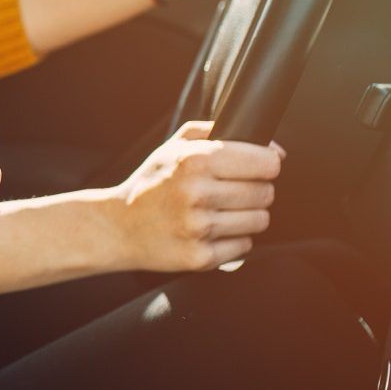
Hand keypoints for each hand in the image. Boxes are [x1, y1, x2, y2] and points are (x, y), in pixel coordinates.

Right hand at [105, 121, 283, 271]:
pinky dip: (233, 240)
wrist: (116, 228)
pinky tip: (210, 232)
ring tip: (220, 212)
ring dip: (246, 217)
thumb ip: (216, 132)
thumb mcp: (173, 147)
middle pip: (265, 193)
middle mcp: (197, 193)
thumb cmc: (150, 185)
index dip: (266, 164)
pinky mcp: (200, 256)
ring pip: (260, 220)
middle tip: (230, 192)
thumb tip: (274, 148)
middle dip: (255, 191)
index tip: (257, 168)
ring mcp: (198, 227)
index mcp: (194, 160)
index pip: (266, 162)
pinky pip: (244, 246)